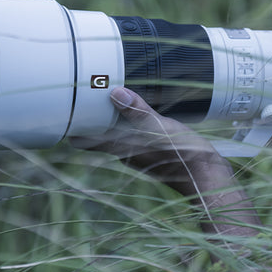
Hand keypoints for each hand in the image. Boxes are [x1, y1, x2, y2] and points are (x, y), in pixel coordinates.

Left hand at [71, 86, 260, 236]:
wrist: (207, 179)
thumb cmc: (184, 155)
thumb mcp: (161, 128)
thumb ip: (138, 112)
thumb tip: (115, 92)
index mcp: (121, 146)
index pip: (84, 139)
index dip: (72, 126)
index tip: (65, 107)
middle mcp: (124, 152)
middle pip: (95, 136)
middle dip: (88, 118)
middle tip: (82, 96)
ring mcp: (137, 154)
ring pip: (112, 136)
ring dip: (106, 121)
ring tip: (103, 99)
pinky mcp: (150, 153)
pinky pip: (129, 137)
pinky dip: (124, 125)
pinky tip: (132, 114)